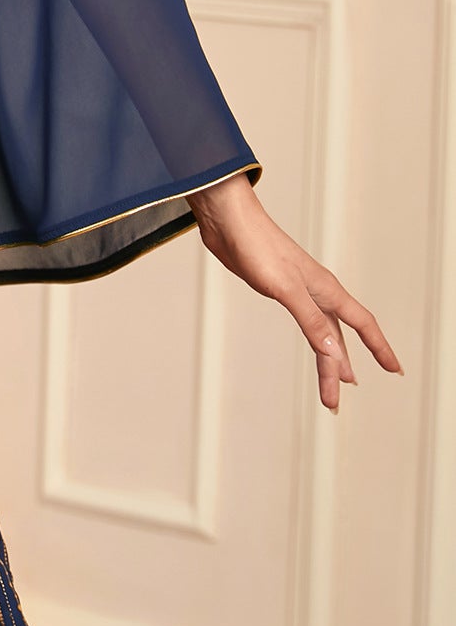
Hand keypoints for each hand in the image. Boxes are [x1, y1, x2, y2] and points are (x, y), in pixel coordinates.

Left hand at [186, 173, 402, 411]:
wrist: (230, 223)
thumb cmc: (258, 247)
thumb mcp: (284, 288)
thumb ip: (309, 319)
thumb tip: (333, 352)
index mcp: (326, 290)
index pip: (363, 324)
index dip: (380, 348)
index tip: (396, 370)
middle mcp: (318, 292)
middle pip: (337, 338)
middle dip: (339, 370)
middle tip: (335, 402)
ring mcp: (299, 291)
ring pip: (321, 332)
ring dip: (326, 360)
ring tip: (331, 388)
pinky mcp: (279, 289)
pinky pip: (306, 323)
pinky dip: (313, 340)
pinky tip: (314, 345)